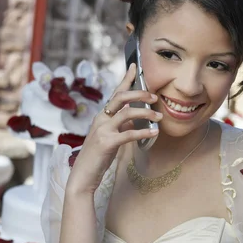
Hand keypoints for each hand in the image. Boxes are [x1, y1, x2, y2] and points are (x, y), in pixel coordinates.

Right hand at [66, 63, 161, 195]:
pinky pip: (129, 134)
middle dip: (140, 93)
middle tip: (154, 96)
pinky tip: (154, 133)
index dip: (126, 79)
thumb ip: (121, 127)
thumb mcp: (110, 138)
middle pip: (121, 97)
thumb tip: (136, 119)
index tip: (136, 66)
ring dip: (146, 113)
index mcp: (102, 116)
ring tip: (159, 116)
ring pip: (127, 113)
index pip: (115, 93)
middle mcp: (101, 119)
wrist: (83, 176)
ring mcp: (103, 130)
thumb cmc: (97, 157)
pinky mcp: (107, 143)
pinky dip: (144, 133)